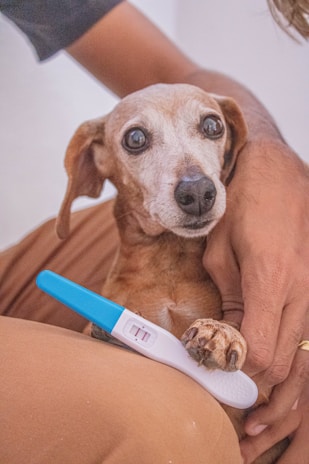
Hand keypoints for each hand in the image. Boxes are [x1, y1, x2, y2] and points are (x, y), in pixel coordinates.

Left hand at [203, 139, 308, 459]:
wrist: (275, 171)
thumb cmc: (240, 204)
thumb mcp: (219, 250)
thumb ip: (226, 298)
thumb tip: (222, 337)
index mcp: (272, 279)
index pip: (258, 353)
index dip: (233, 369)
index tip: (211, 365)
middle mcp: (302, 289)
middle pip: (281, 363)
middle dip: (250, 377)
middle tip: (221, 371)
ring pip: (295, 351)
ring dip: (267, 365)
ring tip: (236, 362)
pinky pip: (302, 330)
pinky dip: (281, 345)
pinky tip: (259, 338)